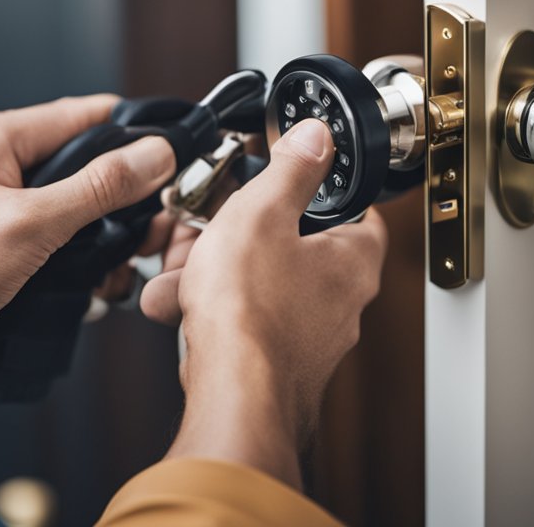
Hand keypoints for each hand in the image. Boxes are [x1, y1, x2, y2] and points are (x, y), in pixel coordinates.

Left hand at [0, 95, 175, 349]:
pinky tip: (75, 281)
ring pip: (61, 198)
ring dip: (91, 232)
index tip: (171, 156)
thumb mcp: (31, 227)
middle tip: (143, 233)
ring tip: (108, 270)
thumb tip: (152, 155)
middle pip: (76, 160)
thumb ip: (97, 188)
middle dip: (116, 199)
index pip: (84, 115)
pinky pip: (37, 224)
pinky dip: (63, 249)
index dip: (133, 134)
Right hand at [139, 118, 387, 487]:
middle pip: (293, 248)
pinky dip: (208, 312)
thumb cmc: (252, 313)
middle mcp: (341, 303)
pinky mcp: (275, 365)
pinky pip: (241, 324)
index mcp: (353, 260)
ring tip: (180, 275)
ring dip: (213, 276)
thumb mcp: (262, 212)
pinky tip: (176, 307)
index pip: (357, 210)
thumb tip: (317, 137)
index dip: (320, 190)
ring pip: (259, 288)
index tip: (288, 180)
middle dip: (239, 237)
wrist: (231, 396)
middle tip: (209, 230)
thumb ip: (291, 169)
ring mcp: (308, 339)